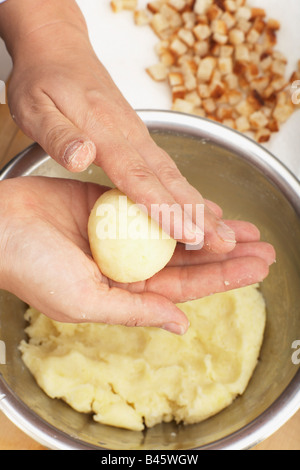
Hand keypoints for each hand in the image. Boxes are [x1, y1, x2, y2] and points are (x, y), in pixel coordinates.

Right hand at [0, 177, 274, 334]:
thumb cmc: (29, 267)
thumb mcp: (83, 300)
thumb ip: (134, 312)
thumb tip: (181, 326)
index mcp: (124, 291)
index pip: (185, 287)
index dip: (224, 278)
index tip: (257, 269)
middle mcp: (128, 265)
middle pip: (189, 260)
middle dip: (227, 254)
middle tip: (264, 247)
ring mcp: (121, 234)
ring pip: (176, 232)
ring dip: (210, 228)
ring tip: (245, 226)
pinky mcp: (111, 205)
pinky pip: (152, 205)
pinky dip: (179, 204)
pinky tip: (204, 204)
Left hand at [2, 0, 235, 252]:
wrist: (58, 48)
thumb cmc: (42, 80)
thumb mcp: (35, 108)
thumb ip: (59, 136)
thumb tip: (83, 157)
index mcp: (104, 131)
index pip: (139, 178)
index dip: (166, 209)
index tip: (190, 235)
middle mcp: (129, 134)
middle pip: (169, 180)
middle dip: (199, 214)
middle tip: (224, 242)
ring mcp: (137, 135)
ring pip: (174, 175)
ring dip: (200, 205)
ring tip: (222, 231)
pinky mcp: (137, 137)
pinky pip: (167, 169)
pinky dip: (187, 191)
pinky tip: (199, 206)